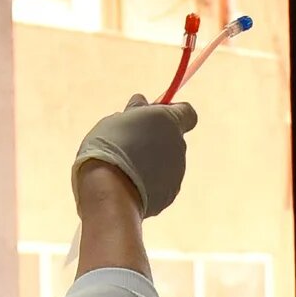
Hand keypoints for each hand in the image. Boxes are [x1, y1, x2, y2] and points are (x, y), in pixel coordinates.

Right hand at [71, 96, 197, 216]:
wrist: (110, 192)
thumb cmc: (109, 149)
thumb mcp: (116, 120)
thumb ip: (134, 111)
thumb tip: (141, 102)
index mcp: (169, 122)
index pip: (187, 112)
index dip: (173, 112)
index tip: (154, 116)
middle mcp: (179, 145)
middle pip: (172, 138)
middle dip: (154, 140)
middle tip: (128, 144)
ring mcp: (177, 172)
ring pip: (165, 162)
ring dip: (149, 162)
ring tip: (123, 168)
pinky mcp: (170, 194)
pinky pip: (160, 183)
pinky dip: (147, 183)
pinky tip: (127, 185)